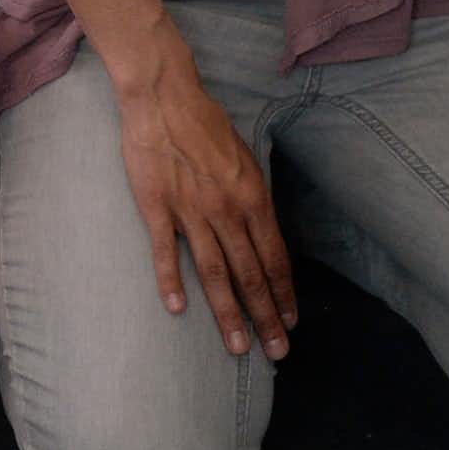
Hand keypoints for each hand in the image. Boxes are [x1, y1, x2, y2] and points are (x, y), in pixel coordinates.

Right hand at [113, 46, 297, 359]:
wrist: (164, 97)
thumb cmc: (206, 124)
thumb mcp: (245, 158)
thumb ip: (252, 199)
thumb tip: (263, 236)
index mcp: (252, 197)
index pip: (275, 257)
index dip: (284, 293)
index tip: (291, 322)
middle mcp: (228, 210)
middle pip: (251, 274)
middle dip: (266, 317)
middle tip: (277, 352)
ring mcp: (192, 211)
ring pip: (215, 273)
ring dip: (229, 314)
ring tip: (238, 347)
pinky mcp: (157, 207)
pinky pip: (167, 252)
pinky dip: (172, 282)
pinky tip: (178, 309)